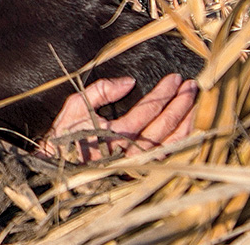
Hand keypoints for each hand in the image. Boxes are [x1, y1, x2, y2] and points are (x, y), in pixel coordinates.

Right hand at [36, 74, 196, 162]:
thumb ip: (102, 90)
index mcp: (115, 134)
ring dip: (187, 123)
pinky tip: (188, 128)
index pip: (148, 109)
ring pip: (172, 144)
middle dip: (181, 104)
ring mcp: (138, 164)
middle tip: (191, 86)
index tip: (174, 78)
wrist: (56, 168)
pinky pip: (168, 156)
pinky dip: (181, 142)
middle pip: (165, 126)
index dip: (164, 92)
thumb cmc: (64, 137)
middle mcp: (130, 151)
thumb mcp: (76, 106)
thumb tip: (129, 82)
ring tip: (194, 104)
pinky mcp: (141, 170)